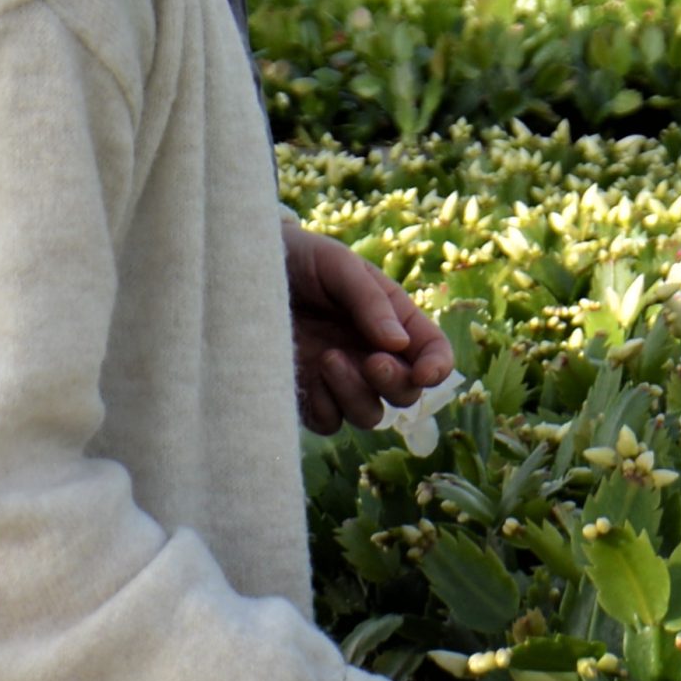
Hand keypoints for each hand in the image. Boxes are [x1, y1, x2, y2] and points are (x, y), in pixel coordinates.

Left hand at [281, 218, 455, 436]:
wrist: (244, 269)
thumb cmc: (299, 258)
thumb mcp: (337, 265)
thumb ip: (370, 301)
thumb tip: (399, 344)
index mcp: (394, 320)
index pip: (432, 353)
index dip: (436, 368)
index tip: (423, 373)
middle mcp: (372, 354)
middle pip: (405, 394)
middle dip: (394, 383)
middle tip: (371, 360)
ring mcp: (340, 379)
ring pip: (369, 415)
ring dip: (356, 395)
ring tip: (327, 358)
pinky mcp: (308, 396)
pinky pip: (329, 422)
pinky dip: (324, 407)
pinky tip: (307, 372)